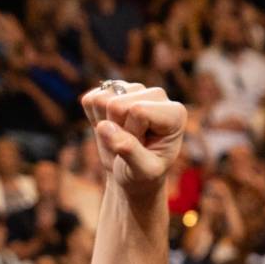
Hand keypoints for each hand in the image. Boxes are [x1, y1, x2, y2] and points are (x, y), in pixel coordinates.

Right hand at [79, 81, 184, 195]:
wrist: (132, 173)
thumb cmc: (144, 174)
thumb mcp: (143, 171)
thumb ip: (129, 150)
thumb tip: (105, 127)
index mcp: (175, 113)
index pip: (138, 111)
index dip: (131, 134)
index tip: (143, 147)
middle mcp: (157, 95)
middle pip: (117, 104)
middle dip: (117, 129)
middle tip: (130, 143)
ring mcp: (134, 89)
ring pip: (101, 100)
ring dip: (105, 124)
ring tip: (122, 136)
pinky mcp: (113, 89)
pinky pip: (90, 99)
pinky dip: (94, 119)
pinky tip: (111, 128)